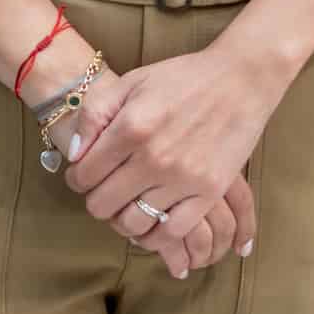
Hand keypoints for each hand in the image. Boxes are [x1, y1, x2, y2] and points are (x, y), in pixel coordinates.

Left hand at [66, 40, 280, 280]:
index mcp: (130, 128)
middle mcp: (153, 157)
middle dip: (96, 201)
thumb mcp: (131, 82)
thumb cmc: (182, 78)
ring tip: (127, 206)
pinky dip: (158, 234)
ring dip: (124, 220)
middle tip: (104, 191)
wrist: (240, 79)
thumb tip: (74, 155)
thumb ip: (95, 114)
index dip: (77, 179)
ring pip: (134, 224)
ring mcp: (183, 178)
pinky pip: (173, 232)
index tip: (84, 175)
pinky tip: (154, 221)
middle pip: (103, 205)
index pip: (84, 176)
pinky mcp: (210, 191)